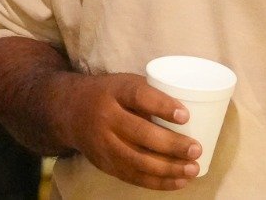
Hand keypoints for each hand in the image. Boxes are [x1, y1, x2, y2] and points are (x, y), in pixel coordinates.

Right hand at [57, 73, 200, 190]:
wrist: (69, 110)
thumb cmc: (109, 94)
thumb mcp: (124, 84)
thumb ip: (149, 96)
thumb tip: (191, 114)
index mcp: (115, 91)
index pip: (139, 96)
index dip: (162, 106)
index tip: (185, 116)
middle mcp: (106, 117)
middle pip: (140, 133)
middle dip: (172, 145)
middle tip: (196, 149)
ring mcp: (103, 143)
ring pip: (138, 160)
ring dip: (169, 168)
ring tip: (193, 168)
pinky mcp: (104, 163)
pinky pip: (133, 176)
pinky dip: (158, 182)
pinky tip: (178, 181)